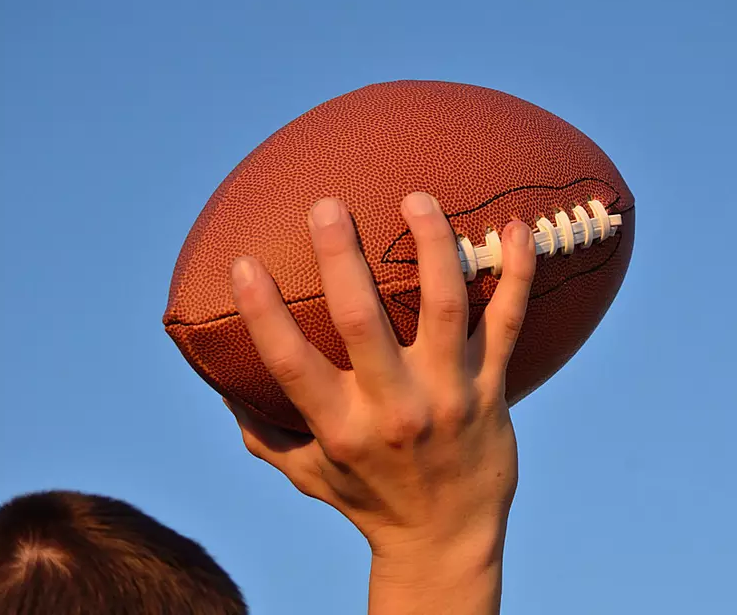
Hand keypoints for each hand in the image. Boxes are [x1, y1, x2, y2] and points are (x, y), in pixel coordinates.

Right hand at [225, 192, 535, 613]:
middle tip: (327, 203)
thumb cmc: (369, 499)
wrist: (446, 538)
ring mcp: (449, 394)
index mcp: (341, 427)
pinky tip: (514, 228)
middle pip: (363, 322)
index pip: (291, 363)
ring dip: (432, 246)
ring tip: (418, 197)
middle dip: (341, 258)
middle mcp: (395, 408)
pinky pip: (510, 323)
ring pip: (445, 306)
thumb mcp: (306, 474)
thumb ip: (263, 432)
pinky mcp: (492, 388)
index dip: (263, 313)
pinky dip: (517, 274)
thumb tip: (219, 381)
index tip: (244, 262)